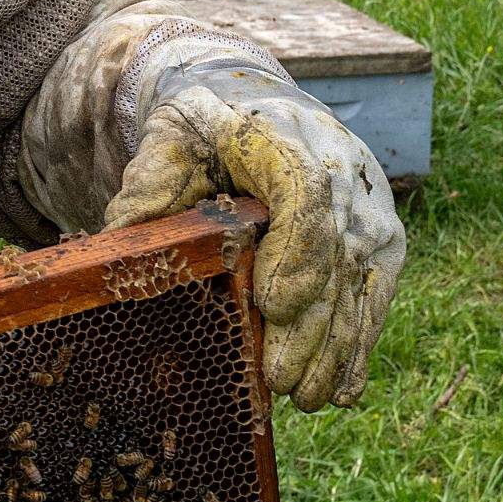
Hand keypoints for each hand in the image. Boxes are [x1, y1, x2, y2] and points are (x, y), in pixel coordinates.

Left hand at [105, 82, 405, 411]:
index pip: (304, 193)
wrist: (260, 104)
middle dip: (309, 323)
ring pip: (358, 282)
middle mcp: (343, 172)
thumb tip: (121, 237)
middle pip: (334, 253)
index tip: (273, 305)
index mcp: (285, 137)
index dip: (295, 251)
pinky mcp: (381, 240)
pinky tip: (340, 390)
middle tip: (280, 378)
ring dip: (335, 346)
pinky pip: (374, 294)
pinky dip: (358, 343)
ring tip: (306, 397)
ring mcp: (369, 209)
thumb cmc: (207, 125)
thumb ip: (151, 181)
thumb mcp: (169, 136)